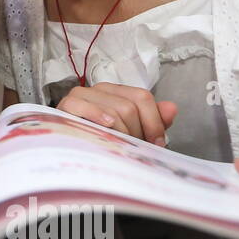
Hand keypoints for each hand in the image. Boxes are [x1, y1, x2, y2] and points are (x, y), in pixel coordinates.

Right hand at [56, 82, 177, 146]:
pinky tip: (105, 128)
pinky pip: (85, 105)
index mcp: (117, 92)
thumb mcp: (131, 132)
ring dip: (120, 133)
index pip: (142, 97)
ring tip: (118, 147)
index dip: (154, 121)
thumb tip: (172, 108)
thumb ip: (153, 120)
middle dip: (136, 132)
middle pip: (130, 106)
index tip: (157, 143)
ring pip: (114, 110)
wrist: (66, 149)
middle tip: (133, 149)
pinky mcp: (66, 105)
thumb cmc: (101, 141)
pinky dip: (97, 117)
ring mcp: (82, 95)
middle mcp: (100, 89)